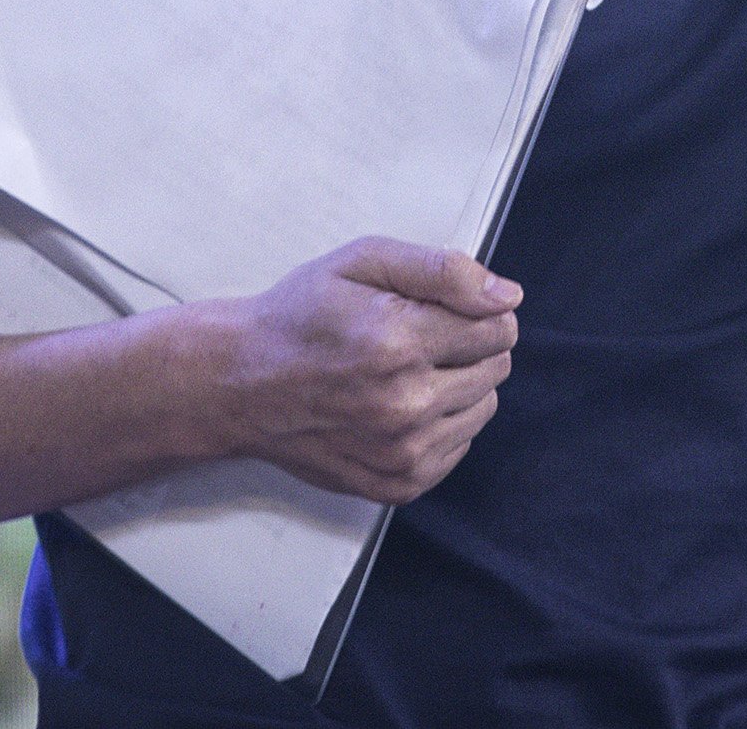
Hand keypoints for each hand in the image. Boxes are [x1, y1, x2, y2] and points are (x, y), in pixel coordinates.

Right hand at [203, 235, 519, 504]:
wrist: (239, 384)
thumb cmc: (299, 316)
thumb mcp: (362, 262)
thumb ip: (442, 271)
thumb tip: (507, 296)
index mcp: (399, 341)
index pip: (499, 327)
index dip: (481, 309)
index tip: (448, 308)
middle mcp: (405, 404)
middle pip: (497, 367)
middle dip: (471, 344)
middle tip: (421, 336)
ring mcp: (401, 452)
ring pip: (483, 408)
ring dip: (460, 384)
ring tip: (407, 370)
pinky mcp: (396, 484)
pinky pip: (459, 448)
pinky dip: (442, 423)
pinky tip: (400, 404)